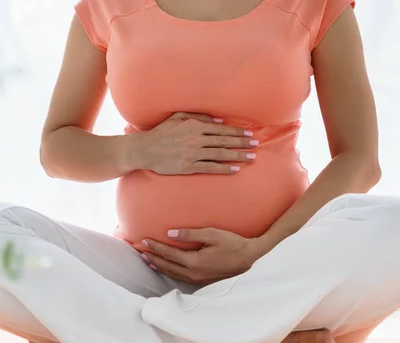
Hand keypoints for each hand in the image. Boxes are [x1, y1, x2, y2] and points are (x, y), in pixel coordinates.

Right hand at [132, 112, 257, 174]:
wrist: (144, 149)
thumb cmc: (160, 133)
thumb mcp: (177, 117)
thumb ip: (198, 117)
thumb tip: (218, 121)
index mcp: (194, 126)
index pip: (221, 129)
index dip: (237, 132)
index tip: (249, 134)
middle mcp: (195, 139)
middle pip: (224, 141)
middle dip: (242, 143)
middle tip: (255, 144)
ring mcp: (192, 153)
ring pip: (220, 154)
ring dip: (237, 155)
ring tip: (251, 157)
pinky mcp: (188, 166)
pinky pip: (210, 167)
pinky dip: (224, 168)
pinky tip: (235, 168)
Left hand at [141, 228, 264, 284]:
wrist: (251, 257)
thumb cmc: (233, 243)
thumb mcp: (212, 234)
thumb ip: (190, 234)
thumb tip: (170, 233)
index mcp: (194, 262)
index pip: (169, 254)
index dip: (155, 247)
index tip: (144, 241)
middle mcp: (193, 273)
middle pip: (167, 266)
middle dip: (153, 258)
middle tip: (140, 251)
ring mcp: (198, 279)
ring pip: (173, 274)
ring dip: (159, 266)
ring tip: (148, 261)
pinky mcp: (203, 280)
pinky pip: (181, 277)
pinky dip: (170, 272)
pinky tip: (166, 268)